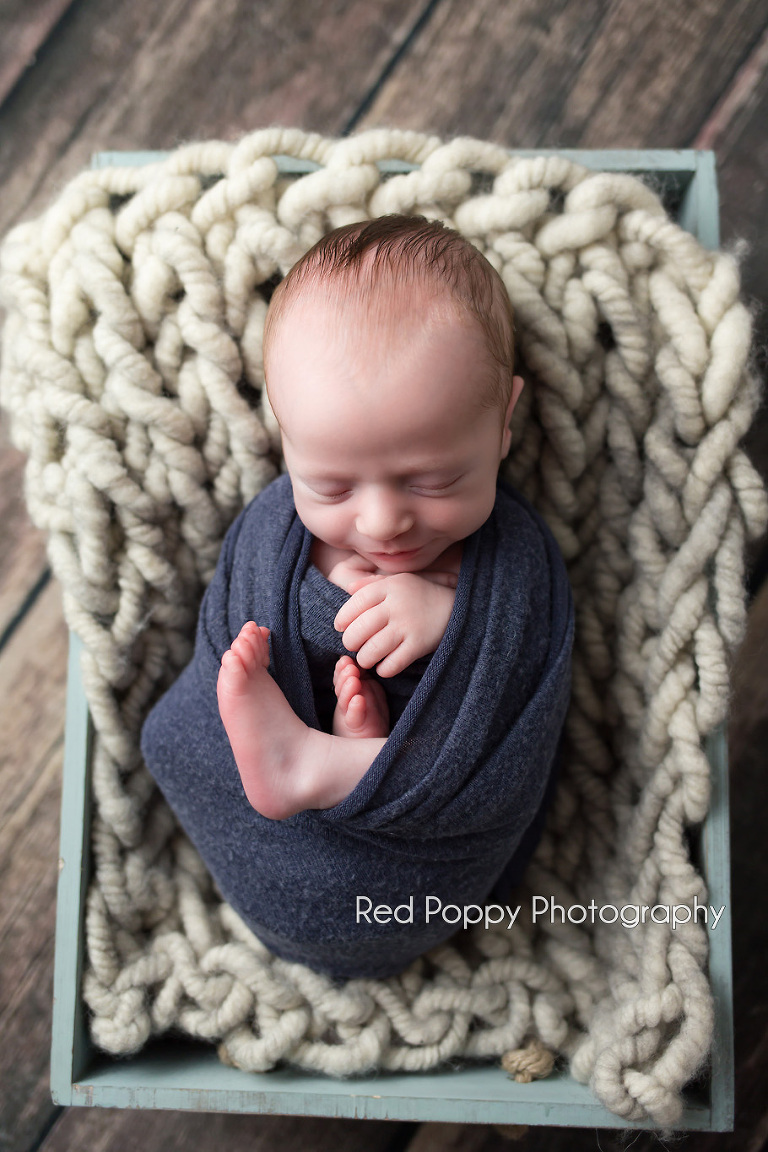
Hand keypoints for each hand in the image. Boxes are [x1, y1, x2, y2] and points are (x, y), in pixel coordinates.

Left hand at [334, 573, 455, 676]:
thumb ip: (372, 584)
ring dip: (364, 659)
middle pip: (358, 630)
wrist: (457, 607)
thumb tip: (348, 589)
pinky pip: (391, 664)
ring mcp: (408, 626)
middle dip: (350, 643)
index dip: (342, 618)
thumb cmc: (420, 595)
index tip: (341, 627)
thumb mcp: (398, 581)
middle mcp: (397, 606)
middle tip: (353, 646)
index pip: (354, 603)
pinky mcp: (419, 645)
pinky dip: (384, 669)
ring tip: (367, 658)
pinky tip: (385, 666)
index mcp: (389, 587)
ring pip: (371, 650)